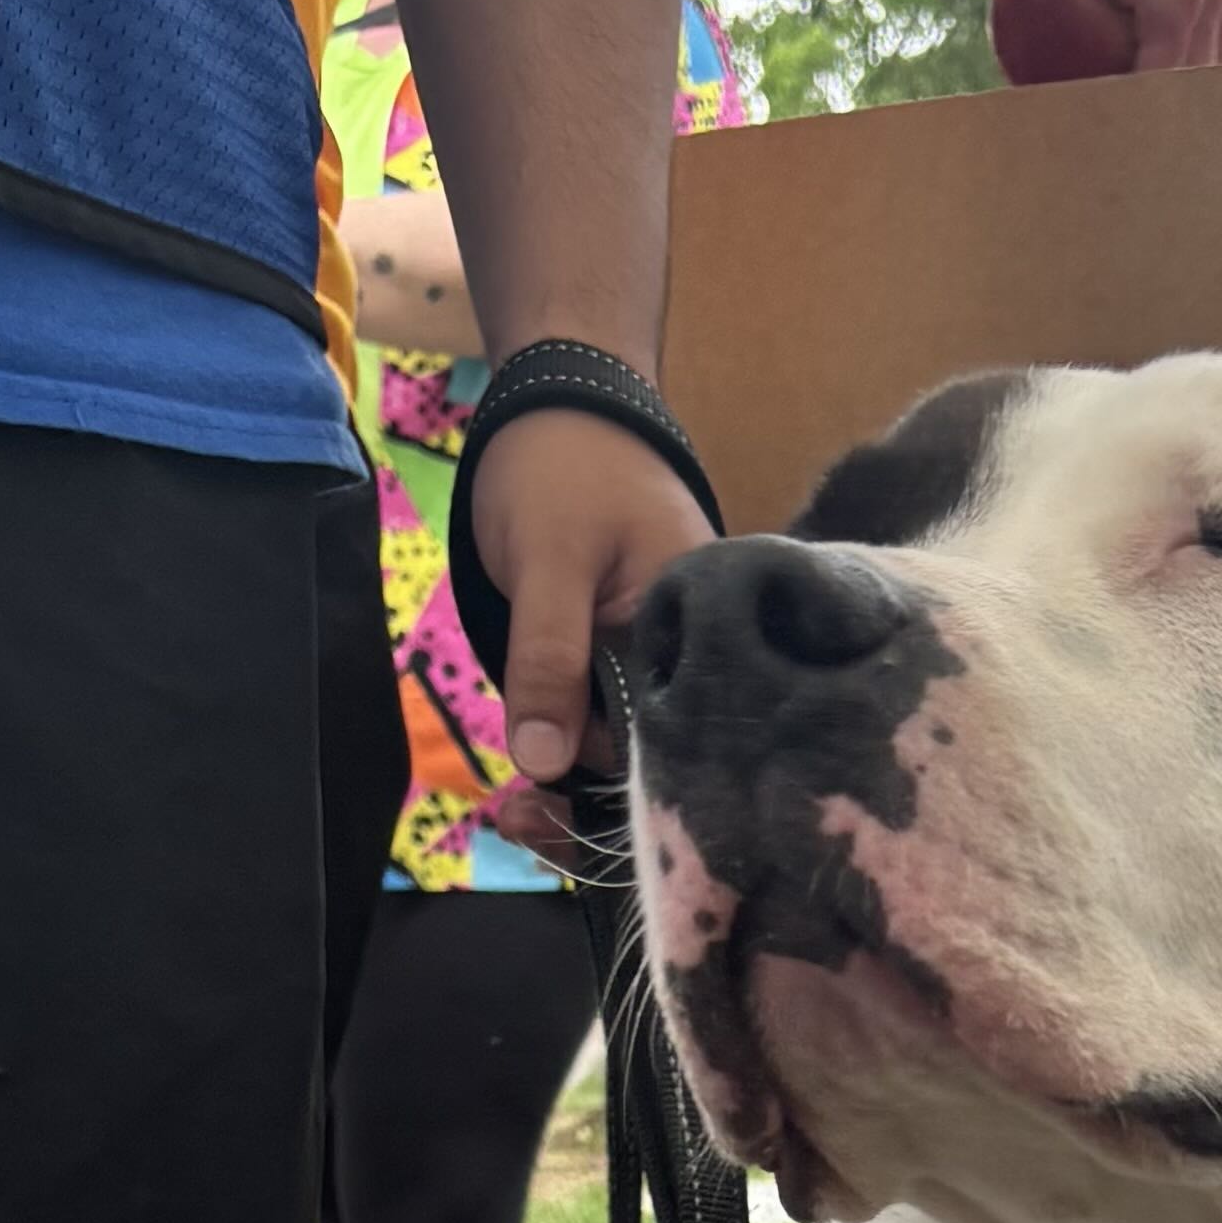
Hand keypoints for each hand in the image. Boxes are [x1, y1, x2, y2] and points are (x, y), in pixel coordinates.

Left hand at [464, 401, 715, 851]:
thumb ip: (549, 660)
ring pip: (629, 752)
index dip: (621, 795)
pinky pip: (609, 727)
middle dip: (589, 804)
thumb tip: (544, 765)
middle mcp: (702, 658)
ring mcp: (667, 662)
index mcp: (707, 631)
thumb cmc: (562, 466)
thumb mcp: (548, 563)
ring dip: (571, 786)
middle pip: (658, 761)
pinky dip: (569, 756)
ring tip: (514, 813)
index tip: (549, 822)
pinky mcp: (632, 663)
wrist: (556, 400)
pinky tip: (527, 784)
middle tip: (518, 822)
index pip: (682, 743)